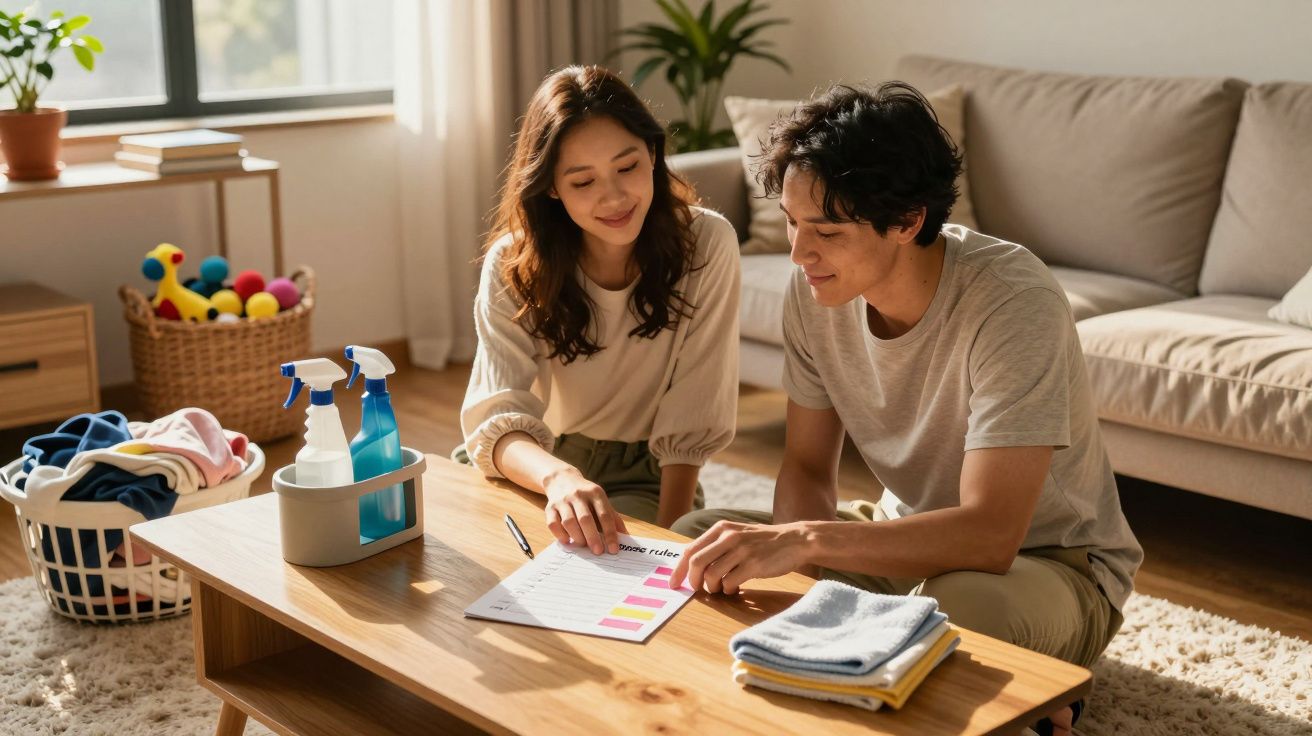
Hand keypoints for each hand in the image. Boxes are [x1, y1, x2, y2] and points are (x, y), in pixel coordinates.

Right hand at [542, 468, 626, 554]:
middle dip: (593, 538)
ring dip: (577, 537)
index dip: (610, 533)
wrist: (562, 479)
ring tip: (583, 545)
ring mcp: (562, 501)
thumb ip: (613, 517)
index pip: (605, 515)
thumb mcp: (601, 500)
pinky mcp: (550, 507)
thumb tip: (625, 537)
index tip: (614, 549)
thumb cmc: (586, 495)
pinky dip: (561, 535)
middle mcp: (578, 495)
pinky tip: (568, 541)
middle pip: (586, 519)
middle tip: (598, 551)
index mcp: (595, 493)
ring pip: (569, 522)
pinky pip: (553, 524)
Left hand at [669, 521, 811, 594]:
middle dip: (693, 581)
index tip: (674, 584)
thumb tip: (691, 565)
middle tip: (697, 590)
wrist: (794, 540)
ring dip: (713, 588)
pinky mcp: (754, 564)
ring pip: (712, 575)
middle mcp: (729, 536)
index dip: (679, 569)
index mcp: (721, 528)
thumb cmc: (762, 541)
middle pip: (696, 563)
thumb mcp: (736, 534)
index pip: (690, 550)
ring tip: (721, 588)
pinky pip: (730, 583)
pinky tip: (735, 588)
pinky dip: (728, 590)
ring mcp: (742, 550)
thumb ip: (716, 545)